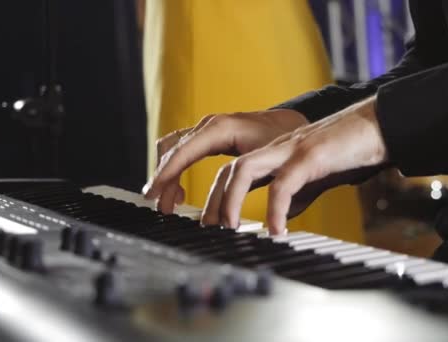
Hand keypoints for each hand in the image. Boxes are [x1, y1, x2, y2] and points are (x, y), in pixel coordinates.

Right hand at [143, 109, 308, 212]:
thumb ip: (250, 180)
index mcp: (221, 128)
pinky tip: (180, 192)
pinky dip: (176, 169)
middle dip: (163, 179)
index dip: (166, 174)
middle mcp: (210, 125)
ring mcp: (208, 129)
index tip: (153, 194)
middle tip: (161, 207)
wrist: (293, 122)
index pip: (183, 151)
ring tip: (170, 204)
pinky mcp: (209, 137)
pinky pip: (182, 151)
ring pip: (173, 150)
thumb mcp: (269, 160)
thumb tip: (236, 207)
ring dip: (168, 176)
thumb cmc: (284, 140)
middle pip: (172, 150)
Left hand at [202, 97, 388, 233]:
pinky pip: (284, 184)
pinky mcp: (311, 155)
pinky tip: (276, 230)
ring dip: (231, 201)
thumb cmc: (348, 152)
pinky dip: (275, 209)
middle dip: (214, 201)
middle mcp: (276, 149)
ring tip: (231, 229)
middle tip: (209, 231)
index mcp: (275, 155)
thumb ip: (294, 196)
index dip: (216, 197)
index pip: (232, 171)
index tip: (211, 224)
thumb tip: (280, 220)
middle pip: (229, 169)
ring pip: (244, 169)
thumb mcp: (314, 179)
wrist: (378, 127)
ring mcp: (291, 149)